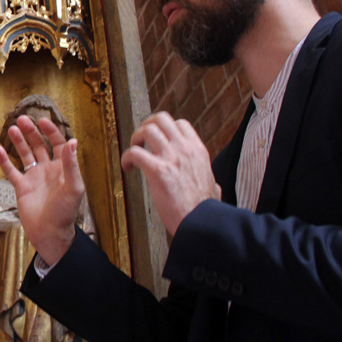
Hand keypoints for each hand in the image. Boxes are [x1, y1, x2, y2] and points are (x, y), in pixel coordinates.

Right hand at [0, 116, 84, 265]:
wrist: (50, 233)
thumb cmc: (65, 212)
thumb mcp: (73, 187)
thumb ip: (71, 165)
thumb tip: (72, 141)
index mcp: (62, 168)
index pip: (57, 144)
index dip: (51, 131)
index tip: (42, 121)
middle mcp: (48, 170)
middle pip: (39, 145)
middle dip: (31, 132)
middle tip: (22, 119)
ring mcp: (34, 178)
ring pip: (25, 155)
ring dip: (19, 142)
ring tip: (11, 129)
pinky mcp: (22, 188)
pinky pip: (11, 171)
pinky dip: (4, 161)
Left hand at [120, 112, 220, 234]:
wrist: (202, 223)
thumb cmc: (206, 211)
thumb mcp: (214, 188)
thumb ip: (211, 182)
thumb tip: (214, 188)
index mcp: (198, 151)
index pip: (180, 123)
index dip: (165, 128)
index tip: (156, 140)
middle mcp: (185, 149)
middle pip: (161, 118)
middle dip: (146, 125)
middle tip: (141, 140)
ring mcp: (171, 158)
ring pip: (147, 130)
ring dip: (135, 139)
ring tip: (133, 153)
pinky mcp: (158, 170)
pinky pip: (135, 152)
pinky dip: (126, 158)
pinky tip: (127, 168)